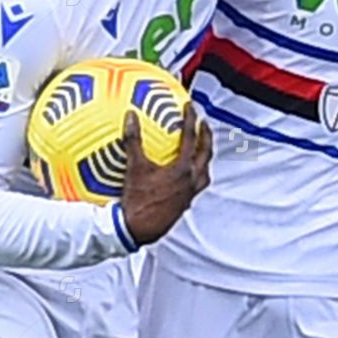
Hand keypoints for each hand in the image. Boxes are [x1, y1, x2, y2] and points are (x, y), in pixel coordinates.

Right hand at [120, 105, 211, 245]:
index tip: (191, 108)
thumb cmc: (138, 200)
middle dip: (206, 137)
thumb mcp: (134, 167)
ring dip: (205, 159)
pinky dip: (195, 177)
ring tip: (201, 151)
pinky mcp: (183, 205)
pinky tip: (185, 177)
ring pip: (205, 173)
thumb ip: (133, 140)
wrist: (137, 229)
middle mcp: (191, 181)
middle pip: (206, 154)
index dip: (191, 120)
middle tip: (204, 124)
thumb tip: (131, 118)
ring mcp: (189, 195)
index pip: (191, 138)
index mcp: (183, 170)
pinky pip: (196, 187)